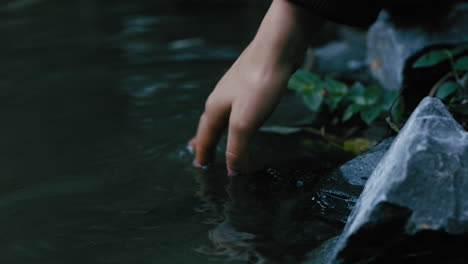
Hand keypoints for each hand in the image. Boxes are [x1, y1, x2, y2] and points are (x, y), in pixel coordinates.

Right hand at [190, 44, 292, 175]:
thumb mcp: (245, 122)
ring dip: (219, 132)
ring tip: (219, 139)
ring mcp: (234, 91)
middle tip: (203, 157)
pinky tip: (242, 119)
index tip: (200, 169)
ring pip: (222, 117)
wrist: (277, 48)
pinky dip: (234, 122)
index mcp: (214, 109)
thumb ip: (237, 148)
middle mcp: (220, 99)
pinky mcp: (250, 86)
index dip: (202, 155)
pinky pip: (236, 110)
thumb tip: (233, 173)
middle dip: (206, 143)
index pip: (204, 139)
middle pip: (209, 127)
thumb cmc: (259, 84)